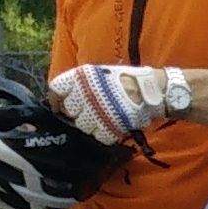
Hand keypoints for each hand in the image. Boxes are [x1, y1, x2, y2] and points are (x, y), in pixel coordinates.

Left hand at [51, 62, 190, 142]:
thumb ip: (80, 83)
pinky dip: (103, 134)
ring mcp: (98, 111)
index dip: (55, 99)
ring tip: (101, 119)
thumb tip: (63, 98)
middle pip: (69, 110)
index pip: (56, 88)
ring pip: (82, 126)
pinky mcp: (110, 126)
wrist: (152, 90)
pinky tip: (110, 126)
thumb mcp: (100, 73)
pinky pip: (98, 136)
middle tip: (87, 112)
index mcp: (83, 77)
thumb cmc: (125, 80)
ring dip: (90, 124)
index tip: (59, 105)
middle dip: (76, 113)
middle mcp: (87, 93)